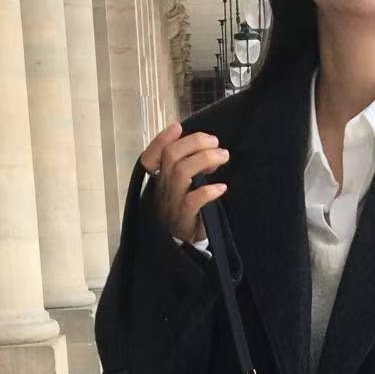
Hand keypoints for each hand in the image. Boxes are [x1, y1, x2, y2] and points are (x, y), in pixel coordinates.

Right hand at [141, 121, 228, 244]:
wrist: (181, 246)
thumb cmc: (184, 212)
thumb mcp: (182, 189)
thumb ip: (191, 168)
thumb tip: (210, 148)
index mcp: (160, 178)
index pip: (151, 155)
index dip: (161, 139)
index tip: (178, 127)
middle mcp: (163, 188)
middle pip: (172, 156)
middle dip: (195, 143)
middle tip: (216, 143)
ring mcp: (172, 202)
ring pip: (182, 172)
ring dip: (205, 159)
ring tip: (223, 156)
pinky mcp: (184, 218)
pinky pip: (193, 200)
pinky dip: (209, 191)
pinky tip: (222, 187)